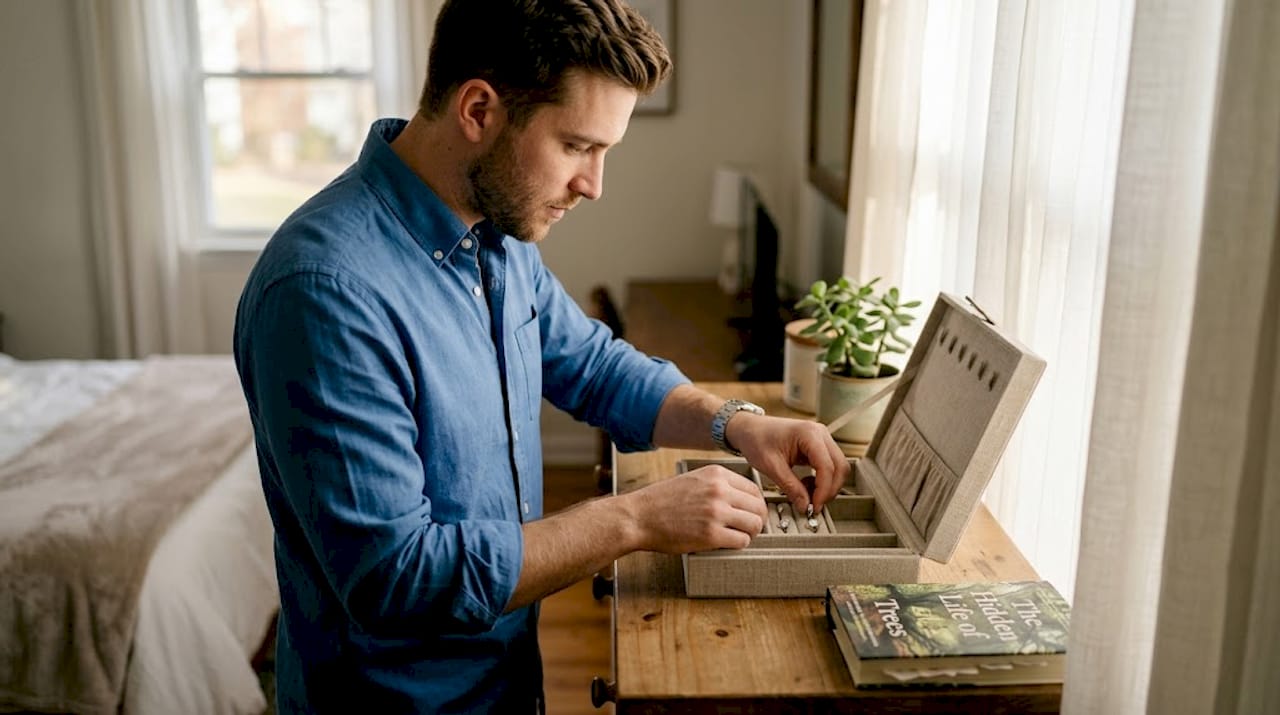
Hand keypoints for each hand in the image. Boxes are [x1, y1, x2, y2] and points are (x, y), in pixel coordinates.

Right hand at [623, 465, 767, 552]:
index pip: (754, 489)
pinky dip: (738, 544)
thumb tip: (741, 498)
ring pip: (754, 525)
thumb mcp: (693, 479)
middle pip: (758, 507)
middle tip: (750, 528)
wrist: (638, 517)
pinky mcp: (711, 535)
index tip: (751, 512)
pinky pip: (741, 541)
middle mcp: (719, 490)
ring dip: (750, 533)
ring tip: (740, 536)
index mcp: (716, 474)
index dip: (756, 504)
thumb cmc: (661, 501)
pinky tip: (728, 543)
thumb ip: (717, 485)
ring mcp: (716, 513)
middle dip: (757, 520)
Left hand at [725, 414, 848, 513]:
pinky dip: (823, 480)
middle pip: (839, 467)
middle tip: (813, 505)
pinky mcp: (818, 446)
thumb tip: (804, 505)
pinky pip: (830, 466)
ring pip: (838, 467)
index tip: (814, 506)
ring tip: (807, 494)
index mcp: (809, 434)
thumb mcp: (770, 466)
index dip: (823, 490)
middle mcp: (820, 433)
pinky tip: (807, 485)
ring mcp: (821, 439)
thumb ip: (790, 487)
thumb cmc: (756, 439)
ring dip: (827, 485)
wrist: (749, 428)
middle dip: (829, 490)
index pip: (827, 466)